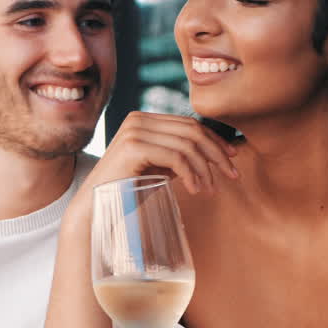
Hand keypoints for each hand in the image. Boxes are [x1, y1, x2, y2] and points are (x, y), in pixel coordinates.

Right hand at [85, 112, 238, 196]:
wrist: (95, 208)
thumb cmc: (127, 191)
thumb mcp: (159, 168)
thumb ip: (179, 156)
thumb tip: (214, 153)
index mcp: (144, 119)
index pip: (189, 123)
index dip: (215, 140)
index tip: (232, 158)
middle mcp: (138, 119)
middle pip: (192, 130)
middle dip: (217, 153)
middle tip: (232, 176)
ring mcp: (134, 131)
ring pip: (187, 144)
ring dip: (206, 168)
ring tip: (211, 190)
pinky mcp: (133, 147)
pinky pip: (176, 157)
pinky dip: (191, 174)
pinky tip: (196, 190)